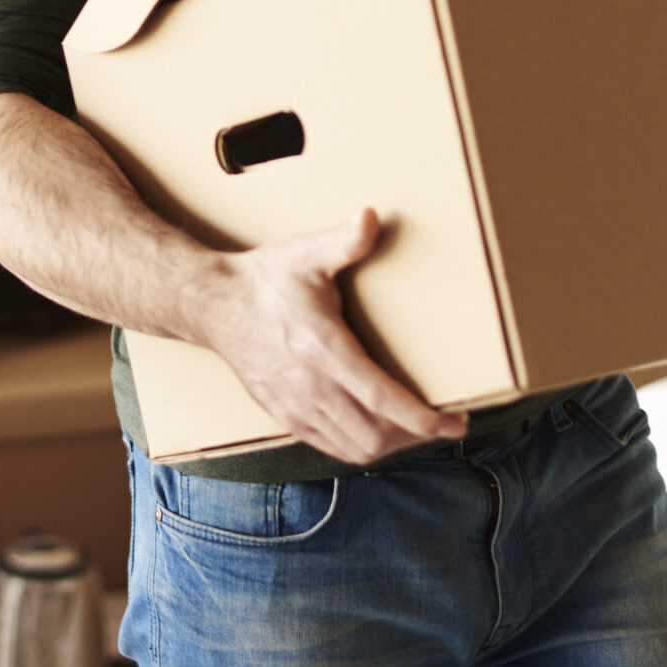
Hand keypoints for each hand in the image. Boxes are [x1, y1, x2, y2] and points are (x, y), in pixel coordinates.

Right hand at [201, 209, 466, 467]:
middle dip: (414, 436)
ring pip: (354, 448)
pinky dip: (360, 446)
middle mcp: (309, 386)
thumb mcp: (306, 254)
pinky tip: (376, 429)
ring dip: (390, 445)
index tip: (454, 422)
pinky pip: (330, 447)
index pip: (381, 399)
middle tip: (440, 421)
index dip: (422, 419)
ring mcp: (294, 406)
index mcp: (321, 348)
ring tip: (413, 427)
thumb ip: (344, 241)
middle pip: (374, 436)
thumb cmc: (264, 279)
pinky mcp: (283, 416)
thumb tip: (371, 217)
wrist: (212, 305)